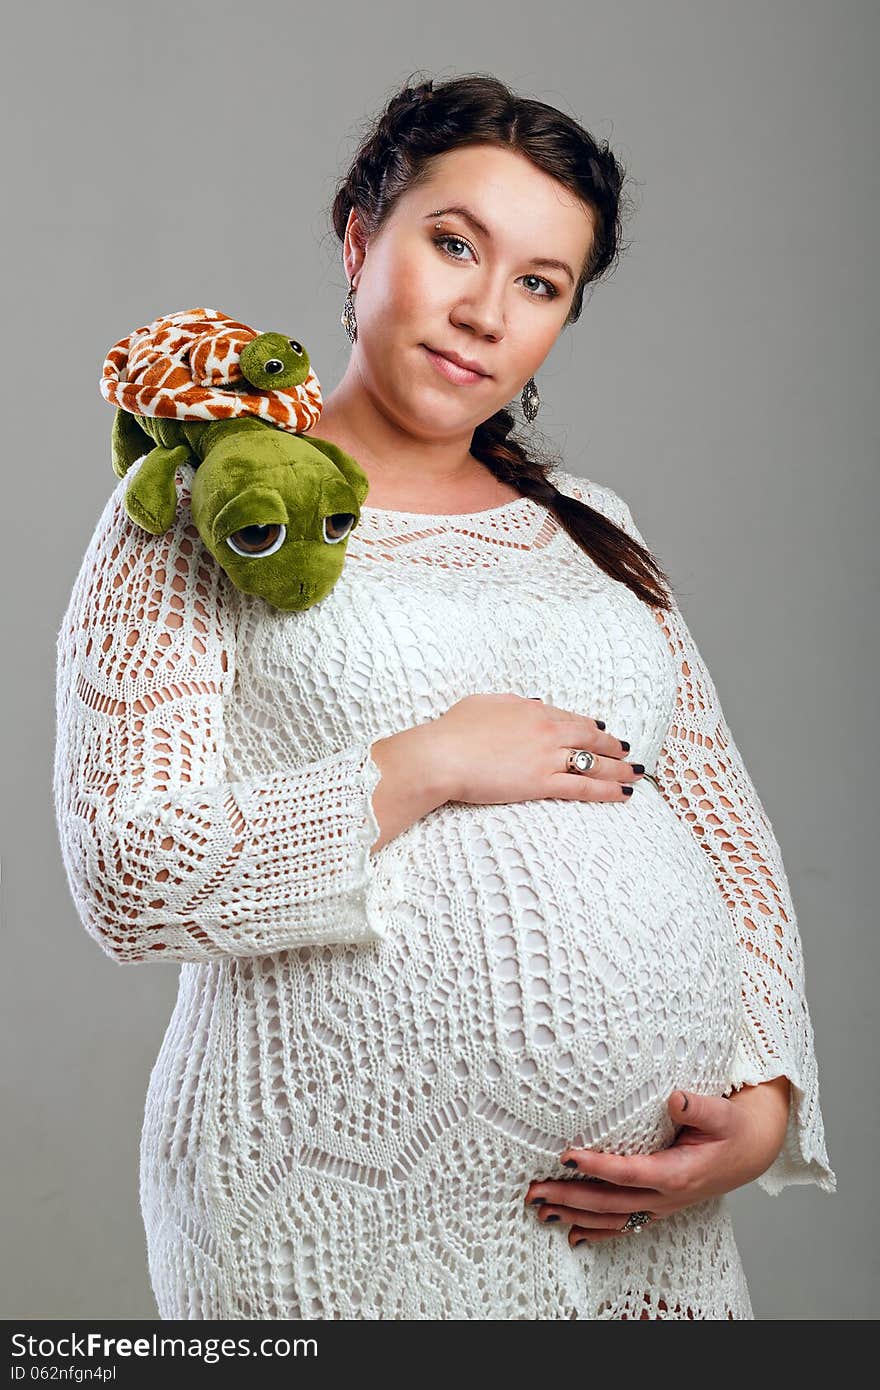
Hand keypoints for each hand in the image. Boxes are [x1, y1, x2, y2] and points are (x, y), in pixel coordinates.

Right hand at [425, 693, 643, 804]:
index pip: (569, 718)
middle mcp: (547, 731)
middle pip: (590, 737)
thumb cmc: (454, 730)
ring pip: (594, 762)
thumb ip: (511, 704)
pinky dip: (607, 790)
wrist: (443, 755)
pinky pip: (583, 787)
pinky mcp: (543, 783)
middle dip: (612, 745)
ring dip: (619, 768)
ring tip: (636, 772)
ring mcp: (547, 757)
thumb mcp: (484, 704)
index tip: (602, 730)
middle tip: (627, 751)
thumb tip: (529, 704)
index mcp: (532, 710)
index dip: (589, 725)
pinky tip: (623, 793)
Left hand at [524, 1081, 790, 1245]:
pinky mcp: (658, 1206)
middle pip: (610, 1202)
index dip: (596, 1165)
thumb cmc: (734, 1128)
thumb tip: (675, 1097)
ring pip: (611, 1218)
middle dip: (570, 1198)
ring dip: (574, 1215)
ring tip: (541, 1209)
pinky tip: (573, 1235)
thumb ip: (699, 1107)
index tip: (566, 1155)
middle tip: (535, 1190)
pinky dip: (597, 1232)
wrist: (752, 1150)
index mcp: (678, 1172)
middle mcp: (666, 1196)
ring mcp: (661, 1205)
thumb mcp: (722, 1112)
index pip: (628, 1172)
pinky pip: (623, 1225)